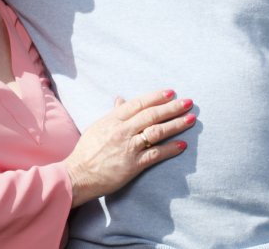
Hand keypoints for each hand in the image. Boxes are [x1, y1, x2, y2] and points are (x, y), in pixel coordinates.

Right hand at [63, 90, 195, 207]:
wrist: (78, 175)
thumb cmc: (86, 151)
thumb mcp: (97, 127)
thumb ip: (113, 114)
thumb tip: (121, 99)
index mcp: (113, 119)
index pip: (139, 104)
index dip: (156, 97)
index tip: (171, 93)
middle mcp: (122, 131)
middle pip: (152, 115)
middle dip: (172, 108)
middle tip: (188, 102)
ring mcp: (129, 147)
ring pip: (157, 132)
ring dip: (176, 125)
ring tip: (190, 120)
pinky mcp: (133, 165)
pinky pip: (156, 154)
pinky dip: (170, 149)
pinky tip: (182, 145)